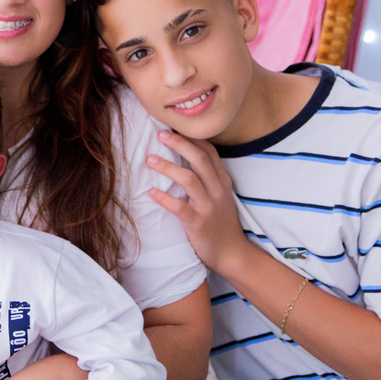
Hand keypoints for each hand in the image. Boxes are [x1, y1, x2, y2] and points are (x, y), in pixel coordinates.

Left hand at [145, 130, 254, 275]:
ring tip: (149, 159)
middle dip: (179, 143)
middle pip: (199, 159)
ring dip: (167, 167)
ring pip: (188, 179)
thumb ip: (207, 178)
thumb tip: (185, 157)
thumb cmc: (220, 222)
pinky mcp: (198, 223)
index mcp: (222, 181)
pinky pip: (179, 207)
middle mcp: (217, 190)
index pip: (209, 152)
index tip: (175, 127)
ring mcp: (208, 207)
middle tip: (160, 134)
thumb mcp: (220, 196)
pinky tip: (150, 192)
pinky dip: (163, 198)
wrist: (231, 253)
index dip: (192, 137)